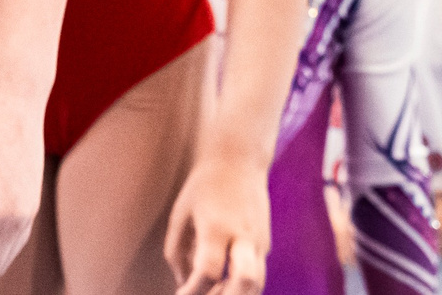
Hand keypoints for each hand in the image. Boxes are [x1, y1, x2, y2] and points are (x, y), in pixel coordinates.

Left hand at [164, 152, 269, 294]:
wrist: (238, 160)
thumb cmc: (203, 186)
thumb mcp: (180, 212)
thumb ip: (176, 249)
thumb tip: (181, 282)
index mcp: (217, 227)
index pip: (210, 271)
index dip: (195, 290)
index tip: (180, 294)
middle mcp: (243, 237)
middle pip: (245, 282)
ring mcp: (259, 242)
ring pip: (257, 283)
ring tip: (214, 293)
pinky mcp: (266, 245)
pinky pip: (258, 274)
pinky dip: (243, 287)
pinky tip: (224, 288)